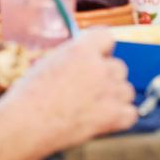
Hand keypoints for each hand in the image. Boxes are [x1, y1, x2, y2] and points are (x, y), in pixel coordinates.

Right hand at [0, 30, 137, 150]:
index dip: (101, 47)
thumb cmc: (31, 94)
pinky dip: (121, 116)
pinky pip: (131, 113)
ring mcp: (109, 92)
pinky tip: (105, 118)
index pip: (107, 37)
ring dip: (115, 95)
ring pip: (127, 89)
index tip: (94, 56)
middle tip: (89, 87)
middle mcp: (99, 67)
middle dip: (107, 75)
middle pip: (119, 66)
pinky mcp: (113, 117)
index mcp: (82, 49)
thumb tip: (86, 62)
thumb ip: (74, 59)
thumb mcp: (51, 62)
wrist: (28, 123)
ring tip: (94, 104)